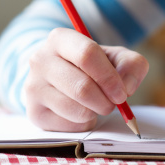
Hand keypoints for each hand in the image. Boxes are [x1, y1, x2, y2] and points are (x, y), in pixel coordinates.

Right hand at [24, 28, 148, 131]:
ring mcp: (33, 87)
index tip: (122, 93)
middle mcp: (40, 60)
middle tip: (113, 103)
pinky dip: (83, 123)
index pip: (87, 55)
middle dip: (106, 101)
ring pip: (75, 109)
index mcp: (60, 39)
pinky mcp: (34, 112)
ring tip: (95, 105)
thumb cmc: (92, 66)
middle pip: (82, 87)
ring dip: (95, 112)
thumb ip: (131, 65)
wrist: (60, 79)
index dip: (109, 77)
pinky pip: (68, 125)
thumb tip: (126, 87)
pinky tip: (80, 112)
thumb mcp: (115, 57)